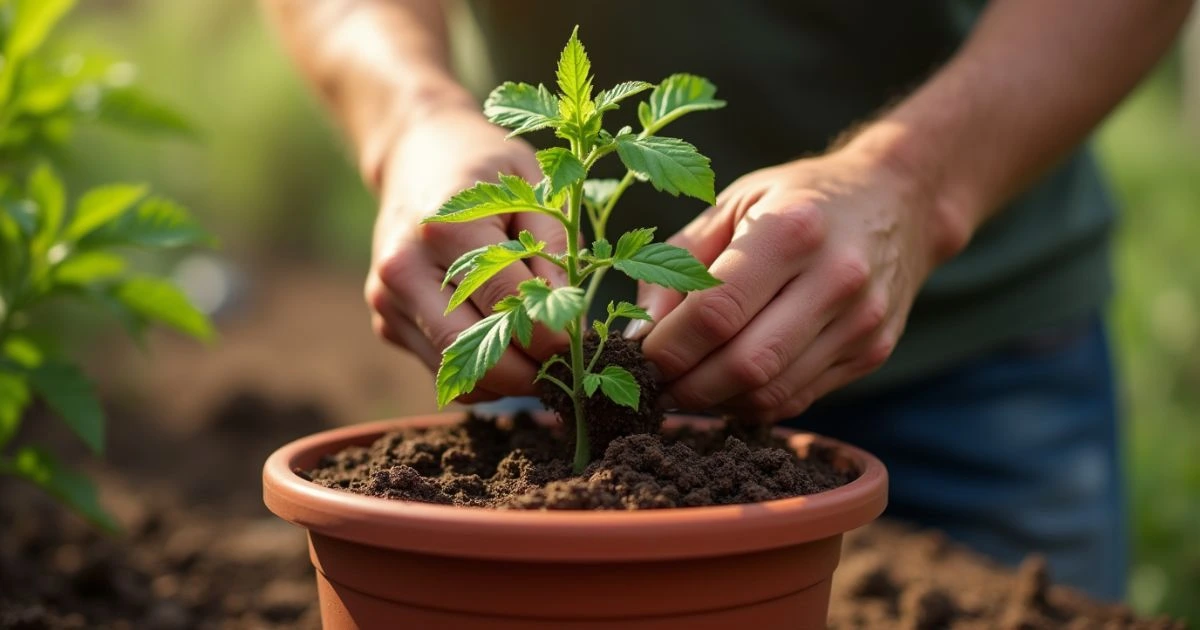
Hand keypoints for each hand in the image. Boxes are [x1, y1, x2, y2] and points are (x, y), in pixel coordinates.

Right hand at [365, 106, 566, 402]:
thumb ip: (554, 248)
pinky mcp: (385, 321)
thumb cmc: (485, 167)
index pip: (506, 303)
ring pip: (456, 373)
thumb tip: (569, 318)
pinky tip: (508, 348)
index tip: (585, 345)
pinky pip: (442, 369)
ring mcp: (387, 299)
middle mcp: (405, 268)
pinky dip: (481, 374)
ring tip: (544, 362)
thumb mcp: (531, 185)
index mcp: (444, 226)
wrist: (415, 153)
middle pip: (473, 352)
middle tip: (569, 371)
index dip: (552, 335)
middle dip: (529, 373)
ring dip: (506, 381)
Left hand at [634, 148, 964, 420]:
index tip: (635, 357)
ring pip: (770, 392)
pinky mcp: (873, 353)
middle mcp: (836, 278)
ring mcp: (861, 322)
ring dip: (714, 402)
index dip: (666, 348)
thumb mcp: (734, 204)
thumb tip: (637, 337)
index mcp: (793, 229)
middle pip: (744, 364)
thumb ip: (677, 264)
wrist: (900, 200)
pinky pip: (796, 399)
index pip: (715, 313)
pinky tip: (726, 386)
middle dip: (685, 387)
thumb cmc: (798, 199)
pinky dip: (750, 403)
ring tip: (683, 387)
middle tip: (652, 384)